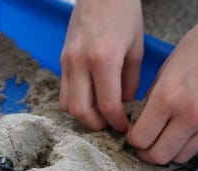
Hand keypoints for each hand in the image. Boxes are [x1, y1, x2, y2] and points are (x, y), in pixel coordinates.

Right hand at [59, 0, 143, 131]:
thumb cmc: (124, 15)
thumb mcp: (136, 50)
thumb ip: (130, 82)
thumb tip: (125, 106)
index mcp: (104, 59)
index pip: (107, 105)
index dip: (117, 122)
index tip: (125, 127)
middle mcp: (80, 63)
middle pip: (80, 111)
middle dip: (96, 124)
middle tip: (110, 125)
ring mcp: (67, 62)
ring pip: (67, 104)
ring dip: (83, 115)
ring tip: (100, 114)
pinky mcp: (61, 60)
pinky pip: (64, 91)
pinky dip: (76, 101)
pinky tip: (90, 98)